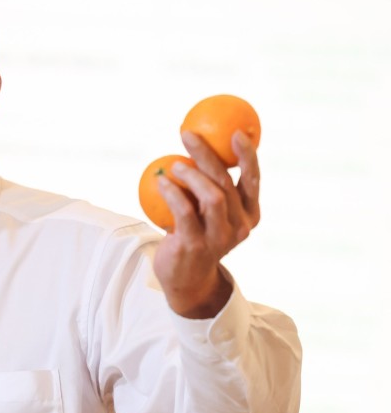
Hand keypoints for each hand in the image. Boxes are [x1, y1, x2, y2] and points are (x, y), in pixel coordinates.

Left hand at [153, 130, 260, 317]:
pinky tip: (160, 180)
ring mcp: (219, 238)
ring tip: (174, 164)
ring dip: (191, 174)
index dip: (247, 155)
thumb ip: (212, 186)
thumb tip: (201, 145)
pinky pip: (185, 212)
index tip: (236, 132)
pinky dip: (172, 192)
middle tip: (188, 135)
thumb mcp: (211, 213)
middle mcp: (239, 226)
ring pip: (212, 196)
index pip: (253, 180)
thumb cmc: (198, 235)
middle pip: (227, 182)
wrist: (187, 279)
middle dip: (208, 154)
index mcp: (249, 214)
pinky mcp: (196, 246)